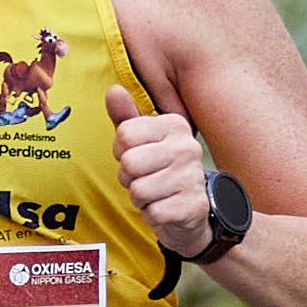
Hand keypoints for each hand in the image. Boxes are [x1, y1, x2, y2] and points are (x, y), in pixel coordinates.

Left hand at [108, 85, 209, 260]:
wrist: (191, 212)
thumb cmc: (160, 172)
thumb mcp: (142, 142)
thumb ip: (125, 117)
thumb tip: (113, 91)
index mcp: (175, 125)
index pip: (125, 134)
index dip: (121, 151)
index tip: (136, 156)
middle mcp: (187, 147)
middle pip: (129, 162)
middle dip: (128, 177)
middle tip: (144, 178)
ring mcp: (192, 177)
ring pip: (138, 190)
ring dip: (140, 198)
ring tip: (155, 194)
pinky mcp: (192, 206)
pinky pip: (152, 212)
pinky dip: (152, 215)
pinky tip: (165, 208)